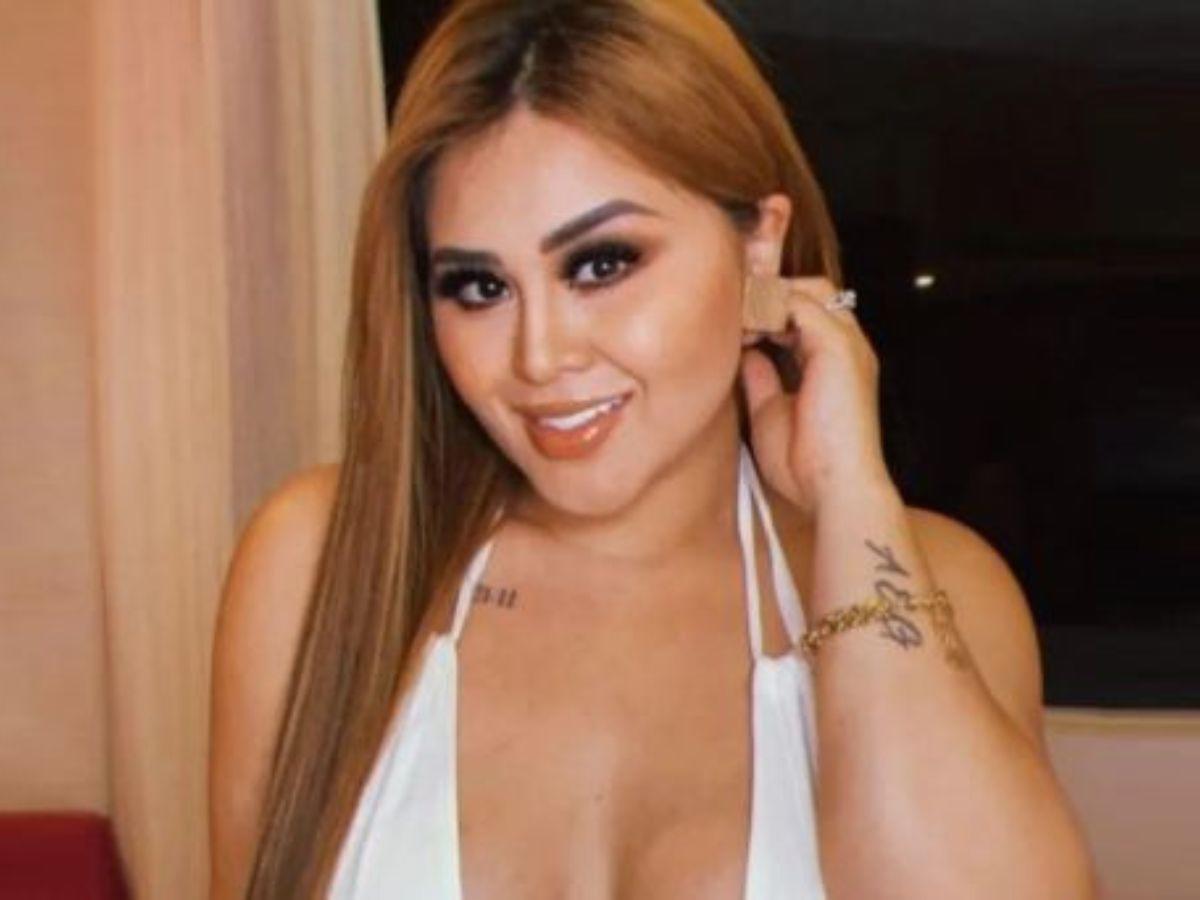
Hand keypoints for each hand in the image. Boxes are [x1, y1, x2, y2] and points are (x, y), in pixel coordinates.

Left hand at [739, 276, 893, 516]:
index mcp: (835, 361)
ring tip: (735, 324)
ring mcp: (847, 342)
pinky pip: (799, 305)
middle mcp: (847, 345)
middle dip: (769, 294)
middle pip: (810, 290)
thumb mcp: (770, 412)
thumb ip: (761, 378)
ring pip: (807, 290)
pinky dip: (767, 310)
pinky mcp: (837, 347)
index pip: (805, 311)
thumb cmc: (806, 465)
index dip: (768, 311)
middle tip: (732, 317)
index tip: (731, 329)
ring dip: (767, 299)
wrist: (835, 489)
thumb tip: (747, 353)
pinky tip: (743, 333)